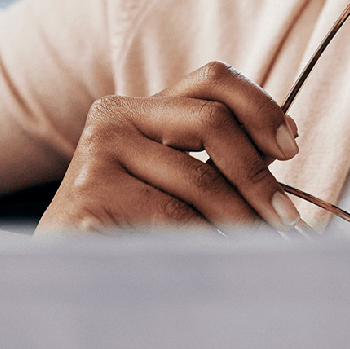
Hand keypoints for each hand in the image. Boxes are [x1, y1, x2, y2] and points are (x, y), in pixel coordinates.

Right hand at [36, 62, 300, 234]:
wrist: (58, 270)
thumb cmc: (125, 226)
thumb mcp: (169, 179)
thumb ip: (214, 155)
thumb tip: (285, 140)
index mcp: (137, 108)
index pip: (212, 78)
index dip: (260, 106)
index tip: (291, 147)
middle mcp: (113, 119)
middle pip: (212, 122)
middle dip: (258, 174)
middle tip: (286, 217)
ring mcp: (98, 156)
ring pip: (199, 181)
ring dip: (240, 220)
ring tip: (258, 246)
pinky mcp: (92, 197)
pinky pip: (173, 221)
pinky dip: (204, 242)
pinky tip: (208, 258)